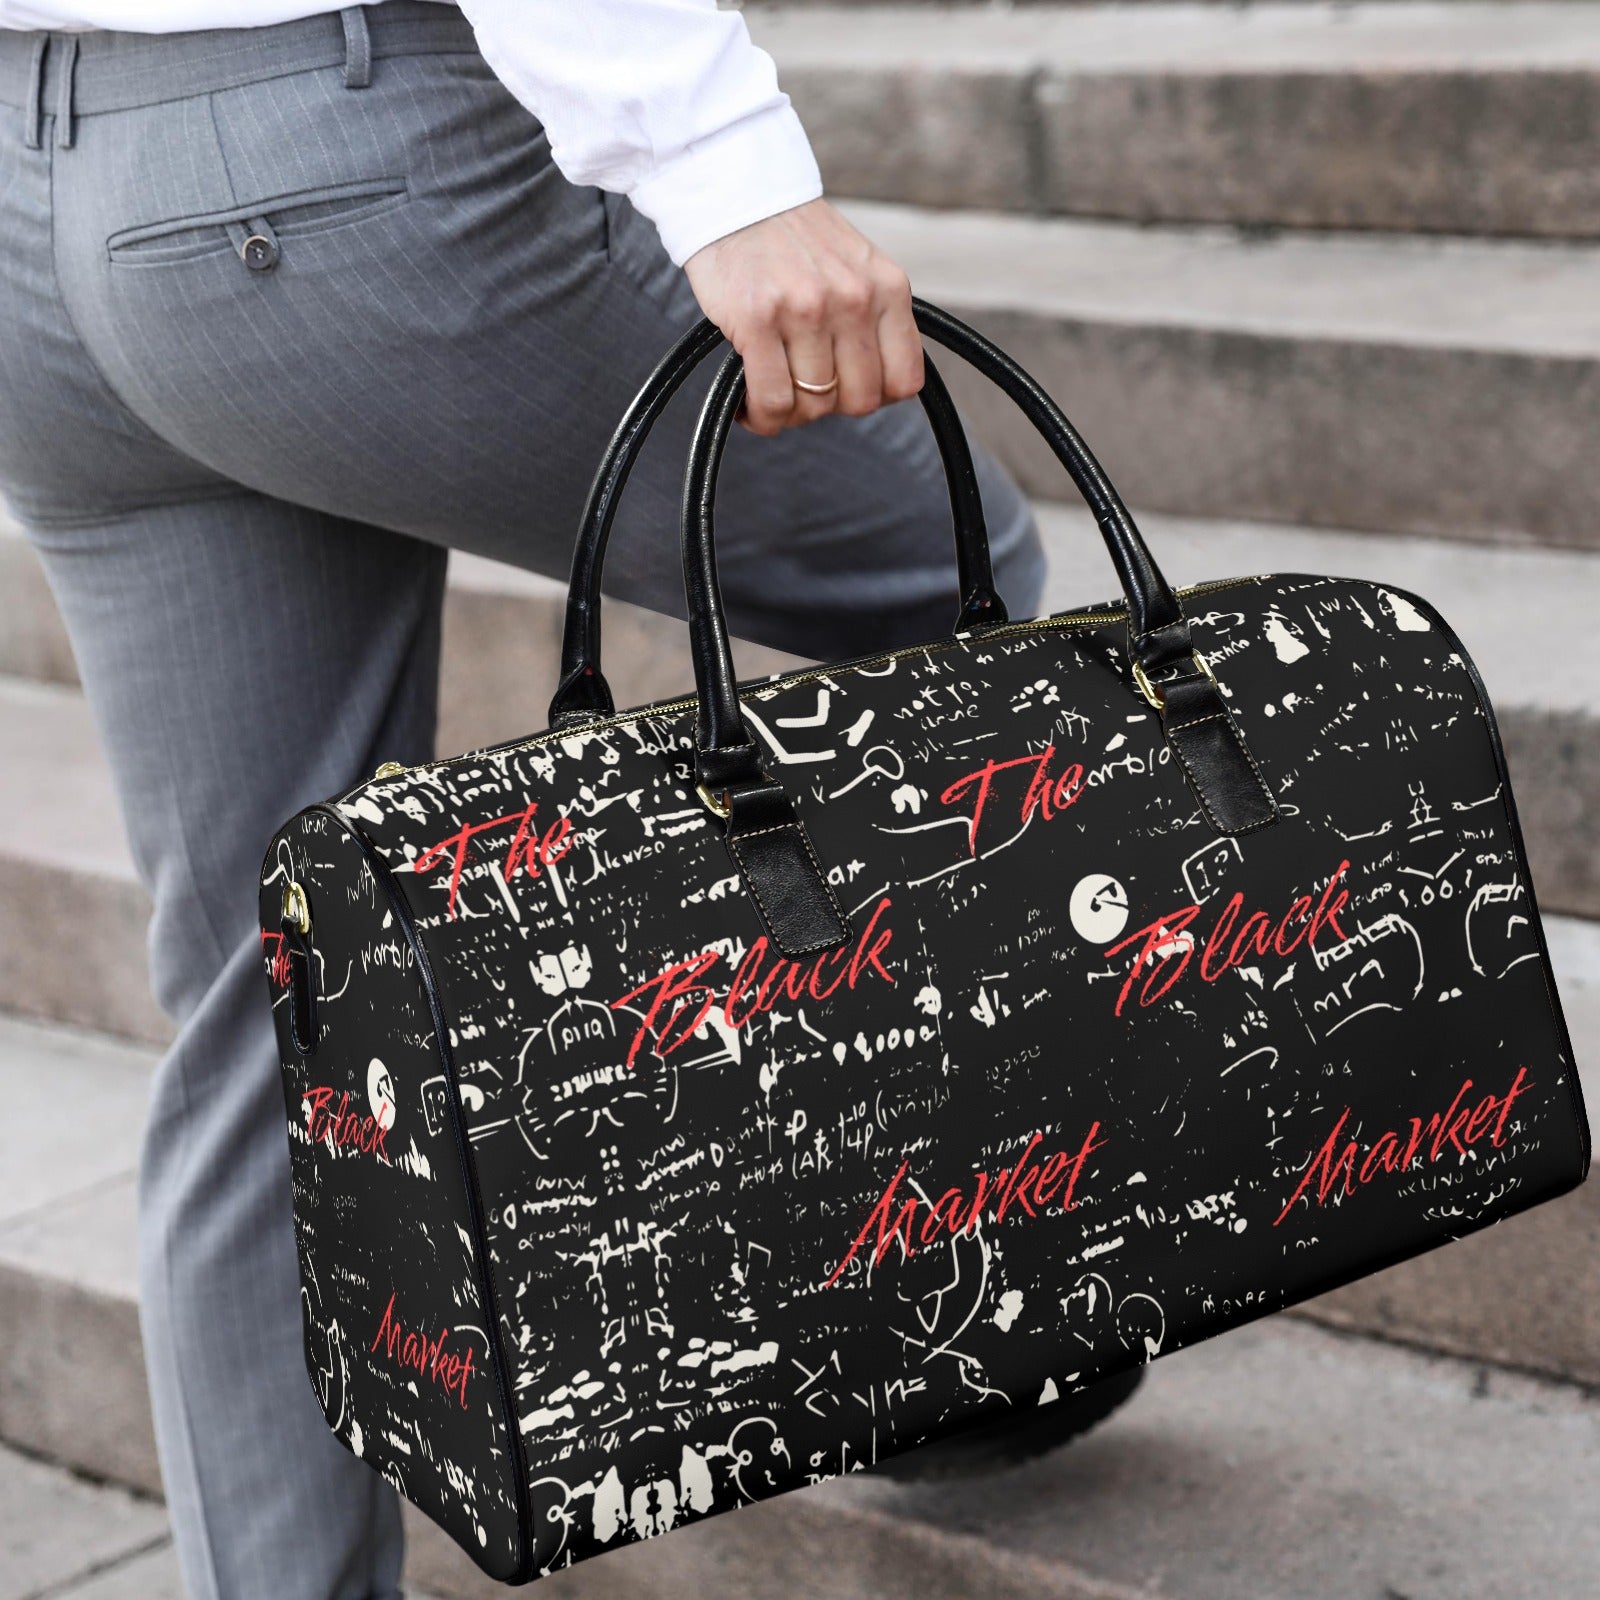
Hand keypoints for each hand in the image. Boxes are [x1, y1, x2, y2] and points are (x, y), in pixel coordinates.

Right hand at [683, 198, 923, 435]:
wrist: (737, 194)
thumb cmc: (793, 239)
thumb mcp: (856, 268)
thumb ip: (873, 317)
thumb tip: (874, 385)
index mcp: (888, 288)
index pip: (904, 381)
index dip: (873, 395)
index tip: (845, 386)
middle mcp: (854, 299)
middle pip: (858, 402)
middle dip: (828, 405)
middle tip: (801, 387)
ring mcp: (807, 310)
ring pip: (814, 407)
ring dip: (789, 413)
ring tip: (770, 390)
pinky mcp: (758, 320)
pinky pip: (772, 401)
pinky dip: (760, 415)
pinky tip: (747, 402)